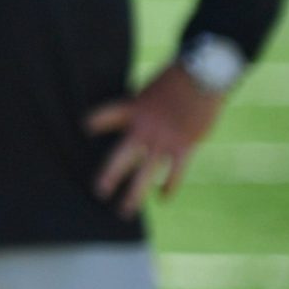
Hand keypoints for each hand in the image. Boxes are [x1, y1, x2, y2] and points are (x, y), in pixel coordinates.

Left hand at [86, 64, 225, 218]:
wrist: (204, 76)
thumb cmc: (179, 78)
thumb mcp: (151, 89)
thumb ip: (144, 107)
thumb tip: (143, 118)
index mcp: (133, 109)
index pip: (107, 115)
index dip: (95, 122)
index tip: (84, 127)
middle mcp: (144, 128)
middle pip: (122, 157)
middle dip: (109, 176)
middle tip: (99, 193)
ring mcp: (163, 140)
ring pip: (145, 173)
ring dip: (135, 194)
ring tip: (124, 211)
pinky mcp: (184, 146)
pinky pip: (174, 172)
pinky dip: (168, 186)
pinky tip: (162, 199)